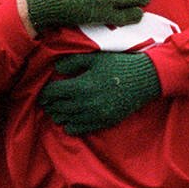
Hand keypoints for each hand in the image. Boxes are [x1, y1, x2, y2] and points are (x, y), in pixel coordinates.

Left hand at [39, 52, 159, 134]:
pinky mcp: (103, 122)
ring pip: (65, 121)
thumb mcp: (95, 58)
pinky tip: (70, 120)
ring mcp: (94, 116)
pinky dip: (71, 125)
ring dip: (59, 115)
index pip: (53, 93)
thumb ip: (73, 62)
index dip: (45, 93)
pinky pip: (79, 129)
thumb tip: (56, 69)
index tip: (43, 92)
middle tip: (48, 101)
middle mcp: (85, 104)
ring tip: (58, 110)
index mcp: (81, 86)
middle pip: (57, 108)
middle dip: (50, 104)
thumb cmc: (119, 65)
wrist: (145, 79)